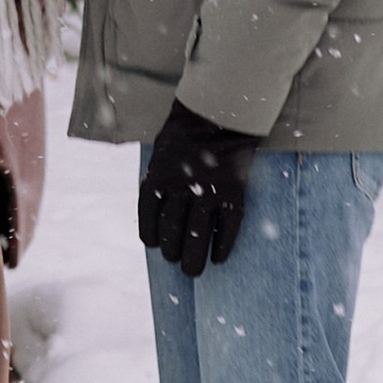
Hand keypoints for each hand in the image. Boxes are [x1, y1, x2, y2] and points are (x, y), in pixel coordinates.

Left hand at [137, 100, 259, 275]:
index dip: (151, 236)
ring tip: (194, 271)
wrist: (220, 112)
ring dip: (194, 259)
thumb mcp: (161, 152)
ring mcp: (208, 192)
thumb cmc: (185, 133)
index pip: (149, 218)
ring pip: (198, 237)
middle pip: (171, 232)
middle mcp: (181, 187)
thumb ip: (159, 180)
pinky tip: (219, 258)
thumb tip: (158, 212)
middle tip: (177, 262)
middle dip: (172, 253)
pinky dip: (223, 247)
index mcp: (158, 176)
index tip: (155, 245)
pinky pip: (227, 229)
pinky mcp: (233, 195)